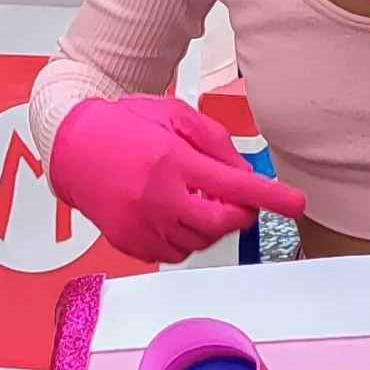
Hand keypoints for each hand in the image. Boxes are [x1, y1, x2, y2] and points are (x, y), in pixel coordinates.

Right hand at [46, 96, 302, 264]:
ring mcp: (140, 223)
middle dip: (239, 216)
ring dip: (210, 226)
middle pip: (219, 224)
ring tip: (196, 199)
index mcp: (171, 161)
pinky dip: (184, 238)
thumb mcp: (175, 116)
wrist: (72, 144)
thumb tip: (245, 174)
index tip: (297, 204)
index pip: (233, 185)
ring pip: (197, 243)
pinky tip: (174, 213)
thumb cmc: (125, 124)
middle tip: (240, 202)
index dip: (270, 197)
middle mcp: (156, 197)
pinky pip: (172, 253)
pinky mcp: (128, 242)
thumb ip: (215, 143)